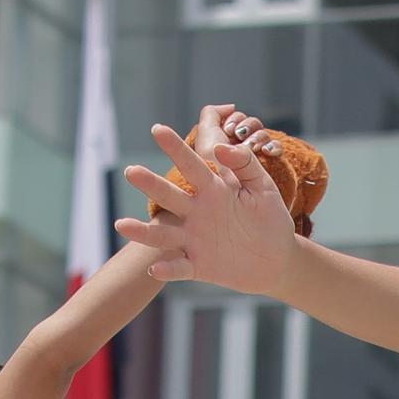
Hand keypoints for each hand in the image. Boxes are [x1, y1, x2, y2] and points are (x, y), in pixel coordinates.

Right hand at [116, 119, 297, 295]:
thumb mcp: (263, 187)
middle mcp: (198, 212)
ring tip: (121, 224)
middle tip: (131, 171)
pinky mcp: (199, 265)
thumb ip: (245, 164)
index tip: (158, 129)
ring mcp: (196, 239)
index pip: (192, 165)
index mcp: (213, 189)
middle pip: (171, 196)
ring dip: (143, 231)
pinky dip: (168, 269)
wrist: (277, 258)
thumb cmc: (270, 217)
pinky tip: (155, 269)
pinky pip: (180, 267)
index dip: (175, 148)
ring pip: (165, 234)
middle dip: (151, 184)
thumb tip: (221, 147)